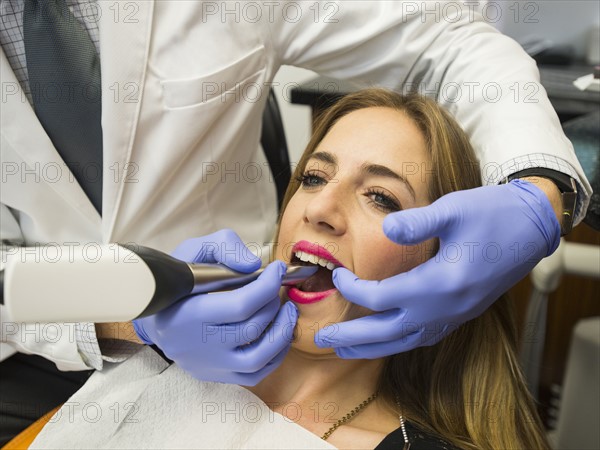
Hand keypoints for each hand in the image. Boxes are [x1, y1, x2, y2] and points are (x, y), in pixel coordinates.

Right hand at [133, 229, 297, 384]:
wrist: (151, 311)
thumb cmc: (177, 278)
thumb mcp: (193, 250)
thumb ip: (224, 247)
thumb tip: (253, 265)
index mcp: (188, 313)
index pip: (240, 305)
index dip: (267, 285)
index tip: (277, 269)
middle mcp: (197, 344)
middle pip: (251, 328)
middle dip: (273, 303)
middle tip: (276, 287)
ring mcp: (207, 363)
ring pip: (257, 359)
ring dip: (282, 332)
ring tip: (288, 311)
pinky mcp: (214, 374)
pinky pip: (254, 374)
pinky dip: (275, 355)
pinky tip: (279, 333)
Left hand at [315, 180, 560, 357]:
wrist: (532, 227)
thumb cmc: (492, 214)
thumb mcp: (453, 209)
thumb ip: (417, 222)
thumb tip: (387, 227)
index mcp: (440, 283)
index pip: (382, 297)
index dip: (353, 290)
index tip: (336, 276)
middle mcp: (446, 307)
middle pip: (389, 332)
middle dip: (354, 337)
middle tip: (322, 339)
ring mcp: (455, 315)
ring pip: (406, 341)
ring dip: (373, 347)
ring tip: (345, 350)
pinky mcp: (461, 314)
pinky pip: (423, 337)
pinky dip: (398, 342)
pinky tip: (386, 340)